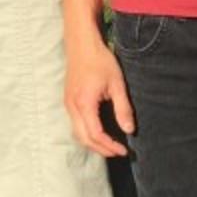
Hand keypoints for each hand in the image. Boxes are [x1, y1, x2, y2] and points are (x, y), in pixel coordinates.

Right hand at [63, 28, 134, 158]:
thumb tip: (129, 130)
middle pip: (84, 139)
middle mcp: (72, 107)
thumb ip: (123, 109)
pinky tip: (99, 132)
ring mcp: (68, 104)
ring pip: (77, 133)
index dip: (110, 146)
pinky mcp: (68, 101)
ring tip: (110, 146)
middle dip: (101, 149)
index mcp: (84, 104)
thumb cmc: (100, 61)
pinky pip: (75, 124)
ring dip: (93, 143)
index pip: (96, 134)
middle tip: (118, 152)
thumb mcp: (116, 84)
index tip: (124, 150)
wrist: (82, 44)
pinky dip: (86, 134)